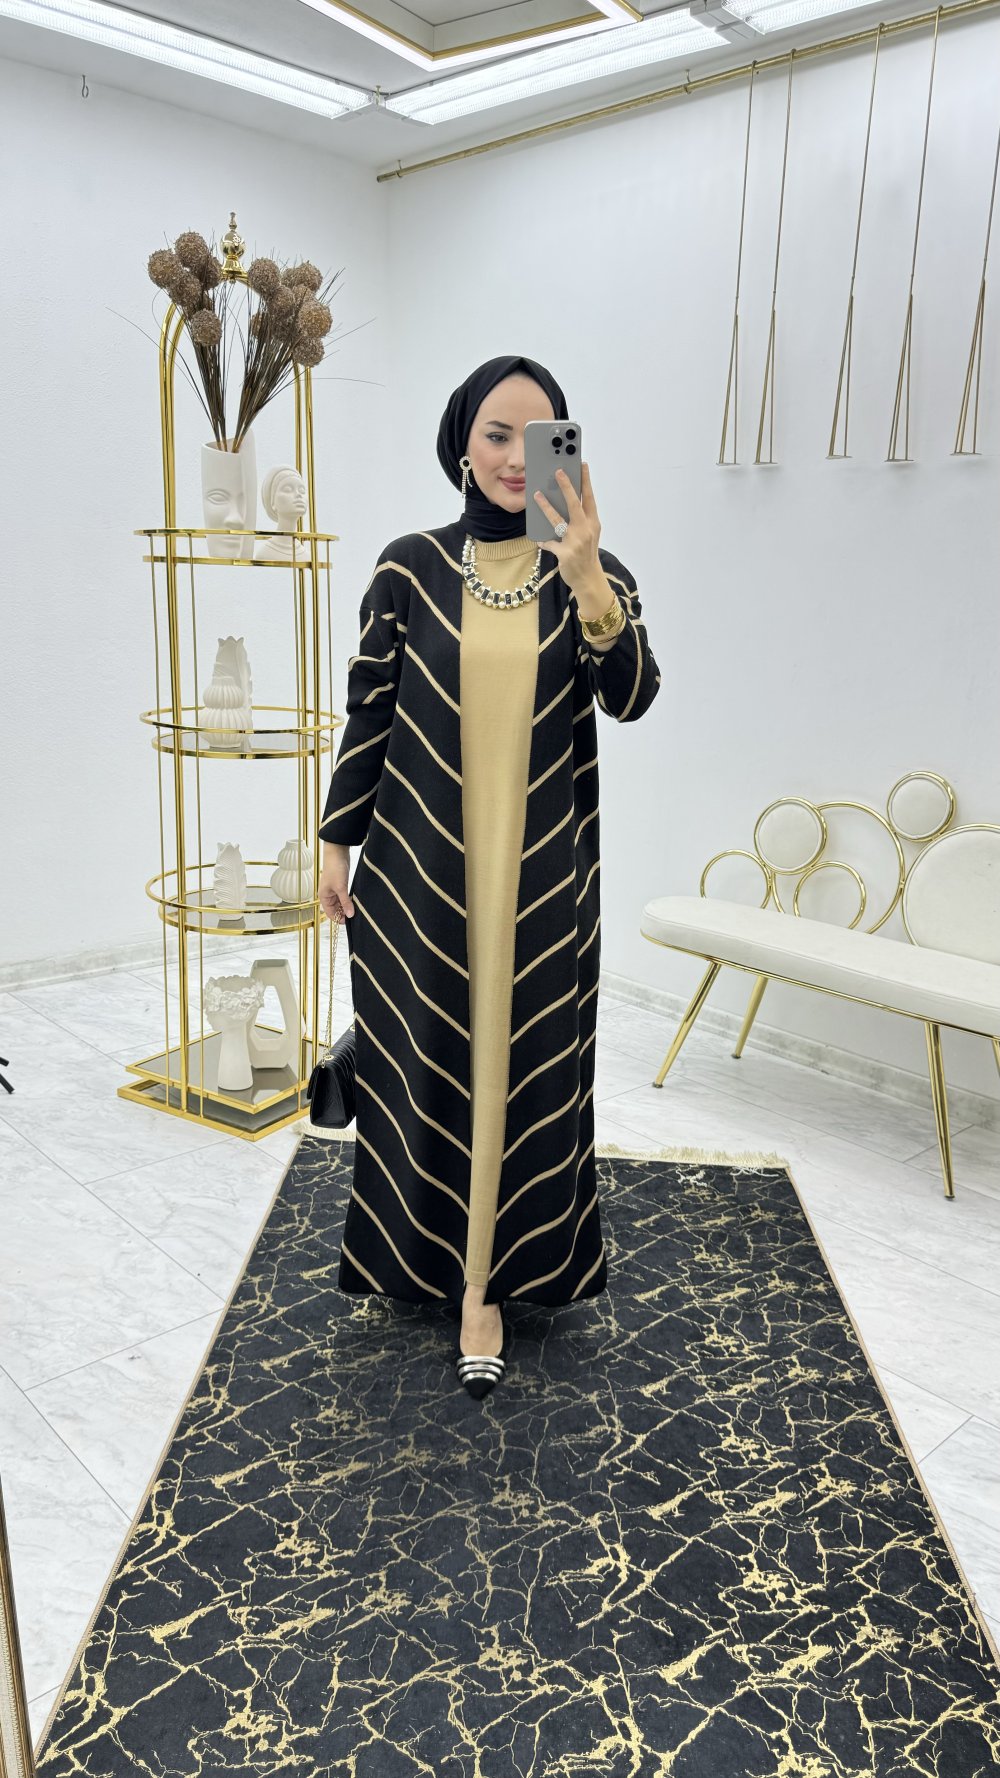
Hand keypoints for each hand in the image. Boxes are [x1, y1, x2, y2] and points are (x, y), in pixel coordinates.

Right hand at [319, 850, 354, 920]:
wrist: (337, 852)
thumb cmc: (335, 868)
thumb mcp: (341, 888)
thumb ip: (345, 902)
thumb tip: (350, 915)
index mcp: (324, 897)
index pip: (330, 914)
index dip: (338, 919)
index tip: (349, 921)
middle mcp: (328, 895)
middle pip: (336, 909)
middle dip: (344, 913)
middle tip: (355, 915)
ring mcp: (334, 890)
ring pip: (341, 903)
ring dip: (347, 906)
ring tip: (356, 909)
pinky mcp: (341, 885)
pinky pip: (344, 897)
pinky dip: (349, 900)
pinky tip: (355, 901)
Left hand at [532, 460, 601, 591]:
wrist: (588, 579)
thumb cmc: (586, 553)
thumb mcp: (589, 534)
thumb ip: (580, 519)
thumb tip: (563, 502)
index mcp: (593, 523)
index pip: (589, 498)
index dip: (586, 481)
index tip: (582, 465)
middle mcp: (586, 530)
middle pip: (575, 504)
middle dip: (566, 486)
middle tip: (558, 472)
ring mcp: (576, 542)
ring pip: (558, 520)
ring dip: (546, 507)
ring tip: (537, 495)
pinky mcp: (565, 554)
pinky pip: (550, 543)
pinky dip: (544, 541)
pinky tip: (539, 539)